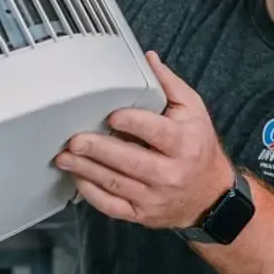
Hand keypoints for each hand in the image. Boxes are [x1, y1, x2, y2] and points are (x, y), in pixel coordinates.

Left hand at [54, 51, 234, 228]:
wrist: (209, 195)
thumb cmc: (198, 146)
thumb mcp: (193, 110)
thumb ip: (169, 84)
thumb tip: (148, 59)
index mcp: (183, 143)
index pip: (155, 132)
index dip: (131, 122)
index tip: (111, 115)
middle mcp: (169, 173)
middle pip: (129, 161)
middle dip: (98, 149)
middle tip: (74, 140)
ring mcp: (154, 197)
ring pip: (116, 184)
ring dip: (86, 170)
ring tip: (64, 157)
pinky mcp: (142, 214)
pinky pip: (112, 207)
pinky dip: (92, 194)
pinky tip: (78, 178)